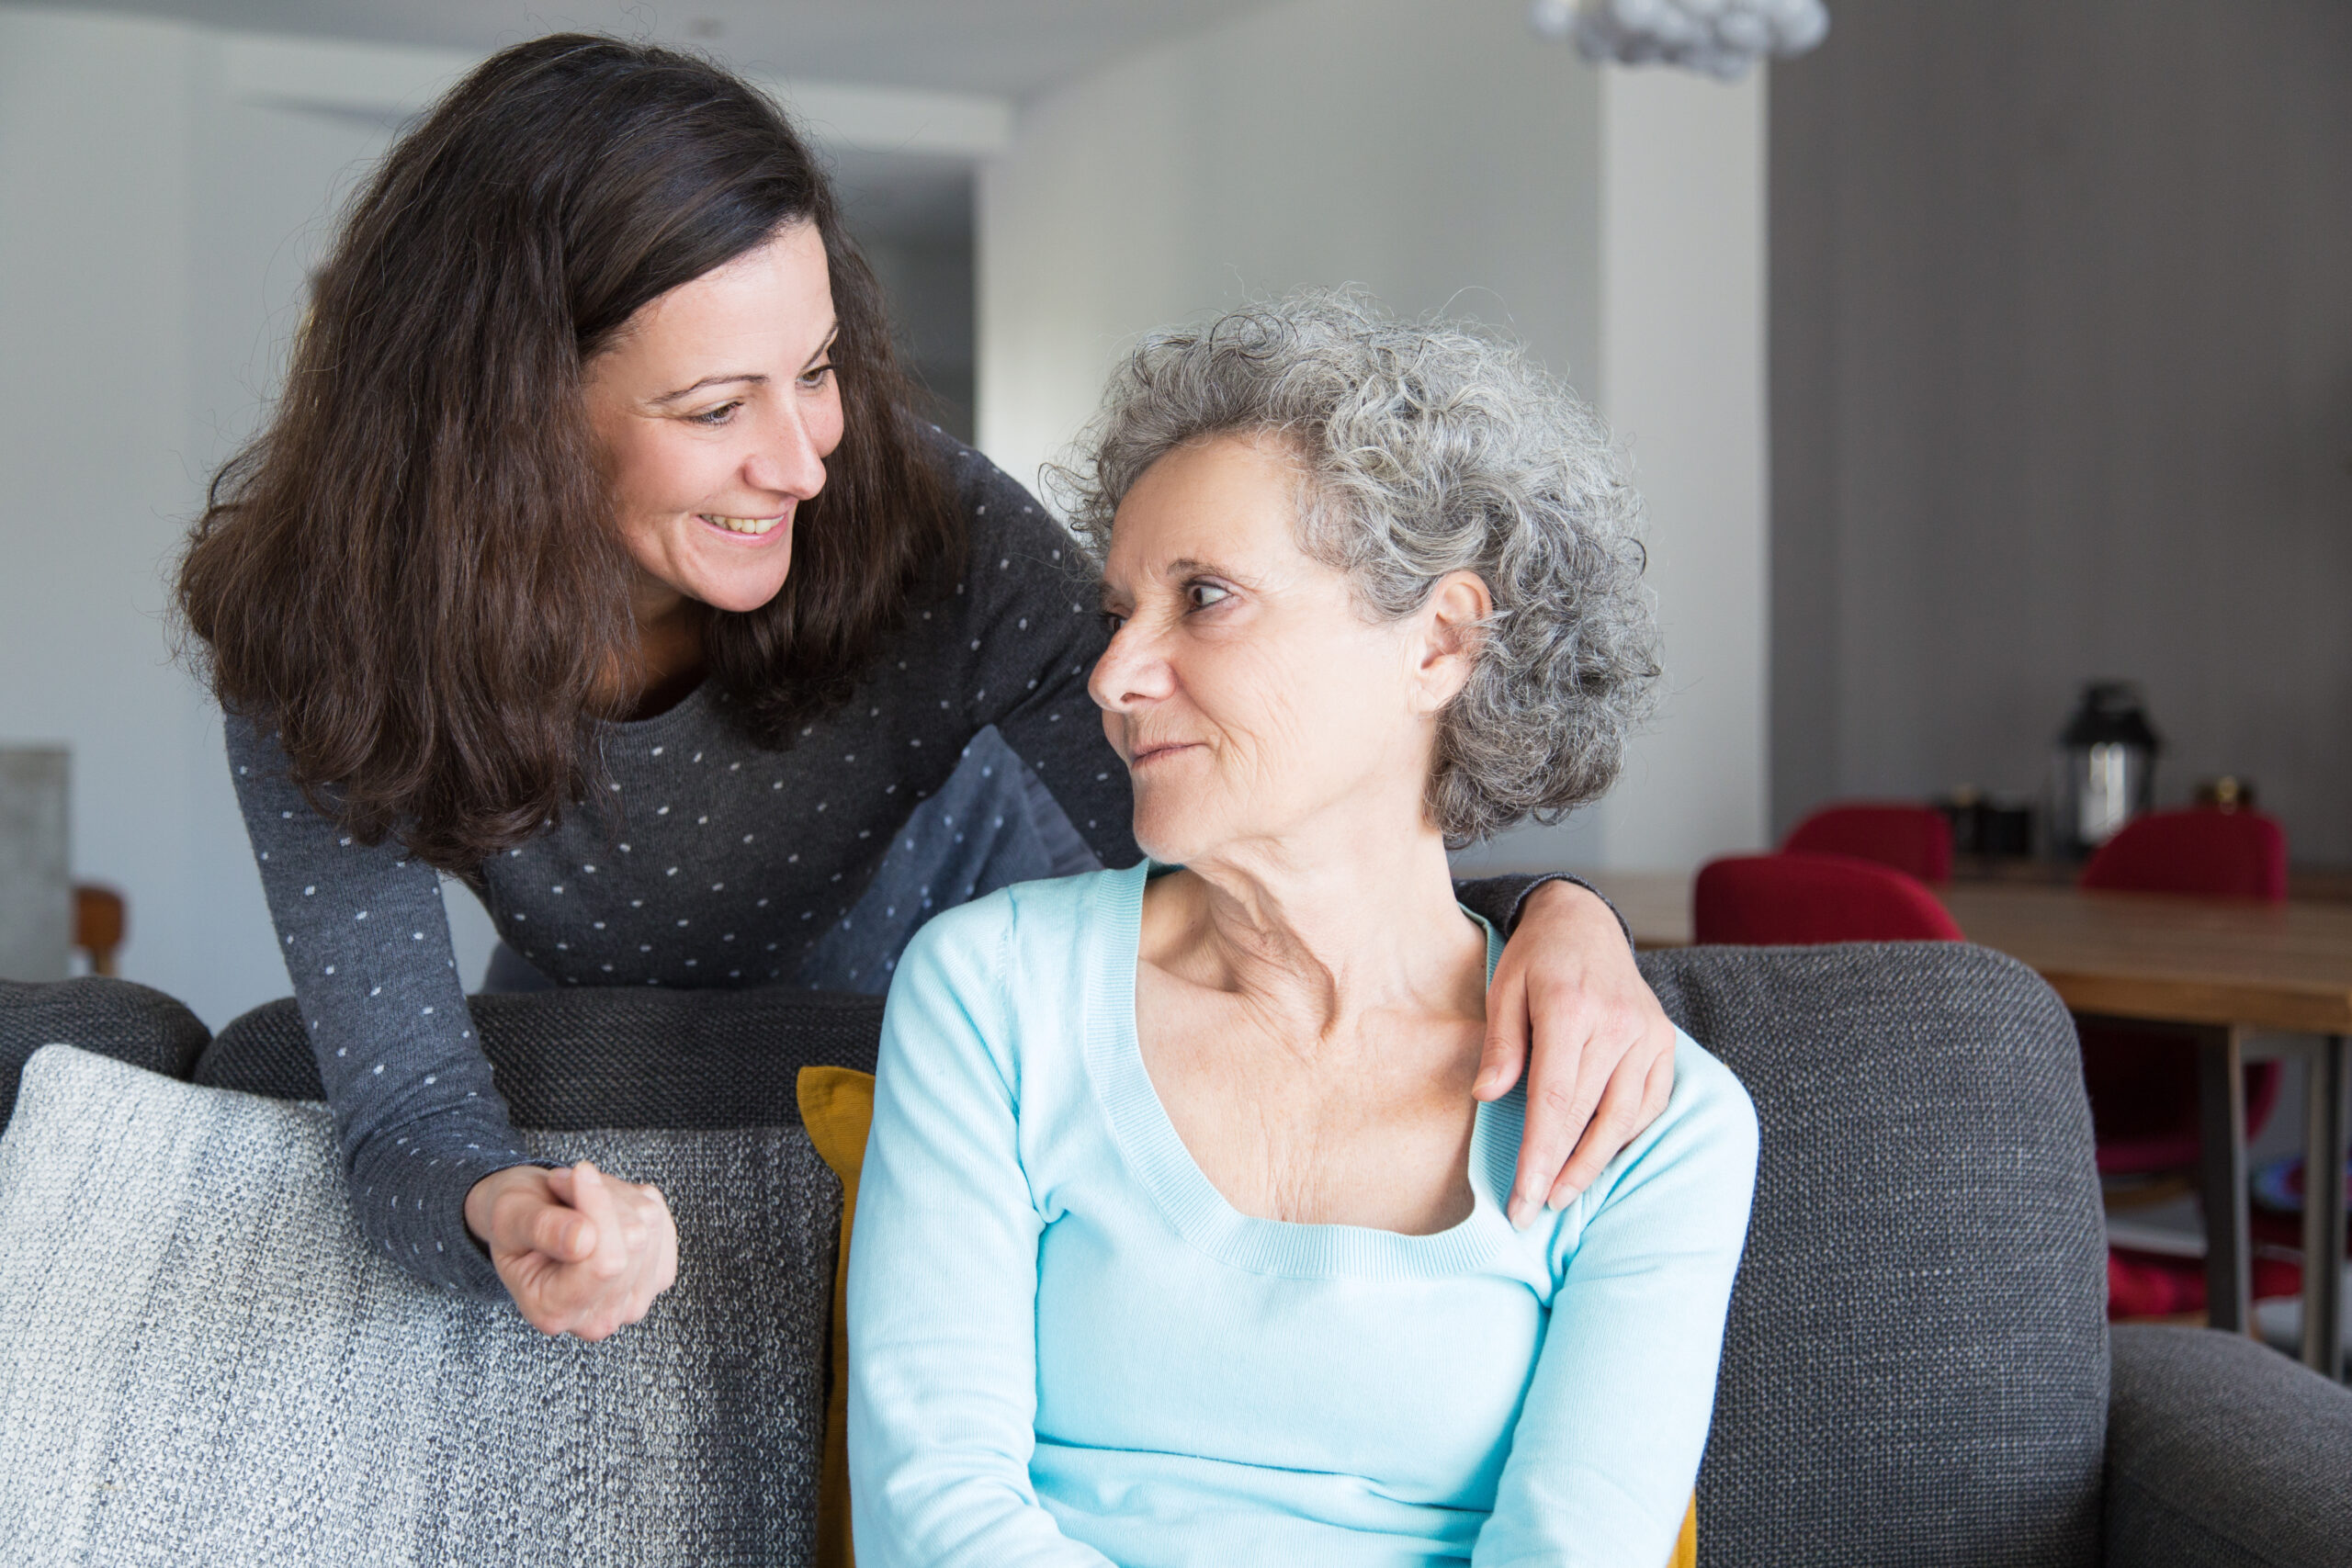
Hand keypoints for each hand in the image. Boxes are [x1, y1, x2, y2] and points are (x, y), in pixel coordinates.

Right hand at [464, 1161, 678, 1339]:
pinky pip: (661, 1218)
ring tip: (580, 1196)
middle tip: (568, 1185)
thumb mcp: (509, 1216)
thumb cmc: (514, 1220)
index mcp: (553, 1312)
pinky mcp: (658, 1276)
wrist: (527, 1221)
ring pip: (649, 1224)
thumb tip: (582, 1240)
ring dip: (617, 1195)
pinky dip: (635, 1200)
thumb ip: (541, 1229)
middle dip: (603, 1197)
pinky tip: (605, 1207)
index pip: (605, 1263)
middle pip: (633, 1241)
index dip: (596, 1208)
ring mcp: (634, 1300)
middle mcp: (598, 1318)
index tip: (576, 1174)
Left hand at [1476, 880, 1676, 1227]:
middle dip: (1558, 1171)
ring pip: (1624, 1117)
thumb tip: (1486, 1097)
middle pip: (1588, 1117)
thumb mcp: (1503, 989)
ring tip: (1560, 1195)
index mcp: (1570, 1008)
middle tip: (1530, 1210)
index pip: (1554, 1100)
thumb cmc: (1536, 960)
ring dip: (1593, 1163)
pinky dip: (1624, 1135)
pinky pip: (1649, 1103)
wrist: (1586, 922)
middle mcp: (1617, 1024)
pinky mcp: (1664, 1042)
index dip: (1538, 1155)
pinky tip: (1597, 1157)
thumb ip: (1500, 1044)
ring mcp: (1647, 1034)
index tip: (1521, 1197)